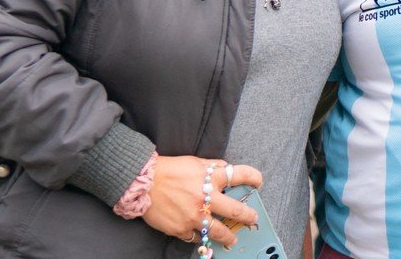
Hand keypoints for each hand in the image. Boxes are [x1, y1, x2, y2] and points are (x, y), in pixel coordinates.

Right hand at [142, 156, 262, 247]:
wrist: (142, 183)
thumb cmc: (168, 170)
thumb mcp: (194, 162)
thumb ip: (212, 166)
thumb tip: (227, 168)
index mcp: (210, 178)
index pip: (239, 175)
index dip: (253, 178)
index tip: (258, 182)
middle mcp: (205, 198)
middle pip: (236, 211)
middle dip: (248, 216)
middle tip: (253, 219)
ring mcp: (194, 216)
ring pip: (219, 232)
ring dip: (229, 236)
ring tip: (233, 239)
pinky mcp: (181, 229)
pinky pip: (197, 238)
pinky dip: (202, 238)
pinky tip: (204, 238)